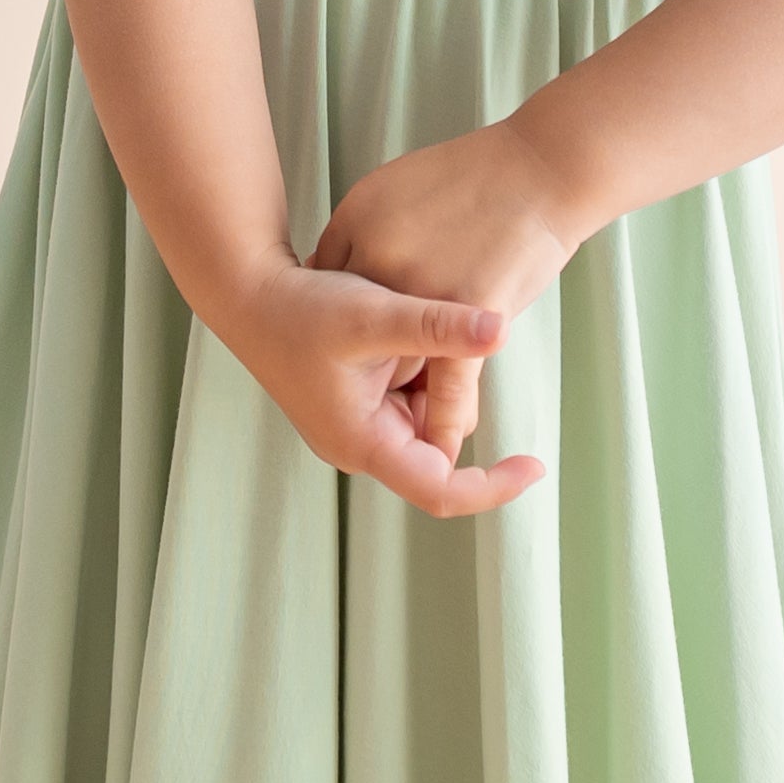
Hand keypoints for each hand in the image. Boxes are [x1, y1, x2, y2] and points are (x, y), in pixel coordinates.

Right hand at [215, 262, 547, 517]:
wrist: (247, 292)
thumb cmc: (301, 307)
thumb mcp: (375, 314)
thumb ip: (439, 325)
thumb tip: (501, 329)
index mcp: (363, 442)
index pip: (442, 490)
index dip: (494, 485)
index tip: (536, 465)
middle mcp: (360, 445)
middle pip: (439, 442)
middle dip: (453, 392)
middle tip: (441, 335)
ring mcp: (357, 426)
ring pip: (427, 414)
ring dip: (434, 373)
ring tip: (406, 323)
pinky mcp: (356, 404)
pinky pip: (409, 395)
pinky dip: (419, 364)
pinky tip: (398, 324)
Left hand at [308, 122, 590, 467]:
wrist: (545, 165)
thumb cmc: (483, 176)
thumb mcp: (400, 186)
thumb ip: (368, 231)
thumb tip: (347, 273)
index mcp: (355, 223)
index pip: (332, 291)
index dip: (347, 321)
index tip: (351, 342)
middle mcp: (375, 259)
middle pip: (360, 336)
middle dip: (376, 362)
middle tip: (386, 386)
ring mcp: (417, 288)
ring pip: (399, 366)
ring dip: (412, 395)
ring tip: (414, 420)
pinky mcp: (465, 313)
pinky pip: (448, 386)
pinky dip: (446, 418)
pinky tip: (445, 442)